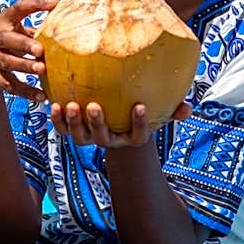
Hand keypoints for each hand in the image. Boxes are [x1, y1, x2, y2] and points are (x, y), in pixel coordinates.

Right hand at [0, 0, 57, 101]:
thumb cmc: (9, 40)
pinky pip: (10, 85)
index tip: (55, 2)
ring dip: (26, 67)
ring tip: (42, 70)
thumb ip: (37, 28)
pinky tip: (43, 96)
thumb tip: (68, 22)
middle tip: (40, 50)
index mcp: (5, 21)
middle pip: (8, 40)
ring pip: (8, 63)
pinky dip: (27, 92)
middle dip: (24, 44)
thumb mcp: (17, 29)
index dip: (36, 4)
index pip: (19, 8)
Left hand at [51, 101, 191, 148]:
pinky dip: (57, 121)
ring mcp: (91, 137)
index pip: (139, 135)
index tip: (140, 106)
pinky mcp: (74, 130)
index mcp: (132, 137)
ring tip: (71, 105)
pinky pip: (64, 130)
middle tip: (94, 106)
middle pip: (103, 138)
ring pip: (81, 137)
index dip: (140, 124)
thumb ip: (173, 110)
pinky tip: (54, 103)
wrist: (119, 120)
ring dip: (74, 123)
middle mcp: (110, 140)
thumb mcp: (158, 110)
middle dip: (97, 123)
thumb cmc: (139, 110)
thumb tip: (189, 107)